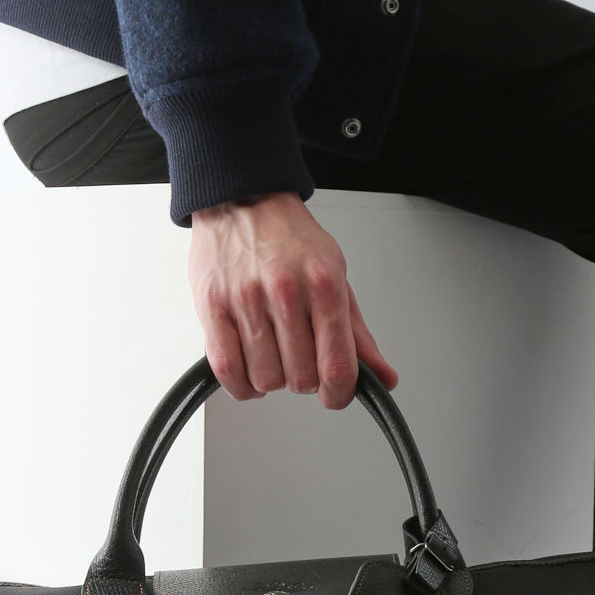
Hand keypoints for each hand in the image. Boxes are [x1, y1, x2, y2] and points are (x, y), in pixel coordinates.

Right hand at [187, 191, 398, 408]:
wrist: (242, 199)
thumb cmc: (289, 239)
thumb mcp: (336, 277)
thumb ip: (357, 334)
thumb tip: (381, 378)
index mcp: (323, 285)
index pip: (337, 366)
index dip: (339, 394)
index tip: (335, 395)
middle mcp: (285, 292)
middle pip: (301, 379)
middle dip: (304, 379)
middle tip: (300, 357)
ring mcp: (246, 301)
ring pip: (265, 380)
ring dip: (272, 379)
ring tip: (273, 355)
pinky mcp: (212, 308)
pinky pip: (228, 371)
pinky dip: (242, 384)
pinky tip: (250, 369)